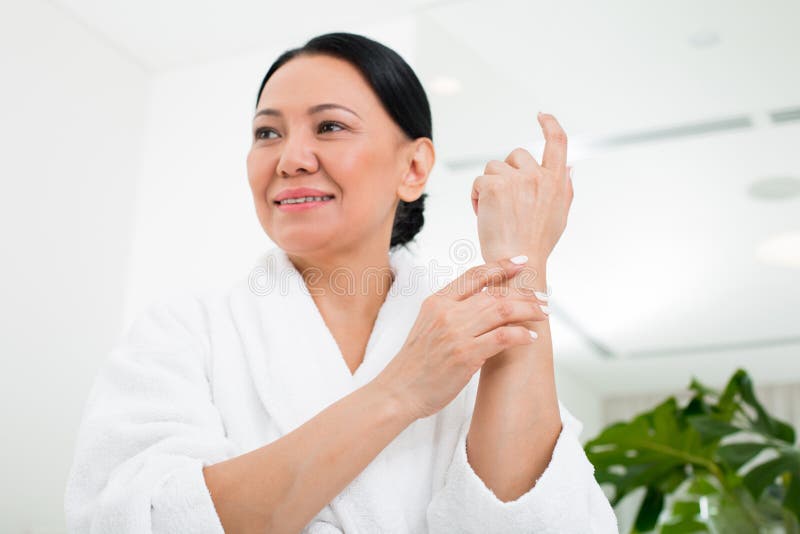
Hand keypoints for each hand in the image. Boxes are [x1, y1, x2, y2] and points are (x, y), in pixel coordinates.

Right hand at [374, 256, 548, 420]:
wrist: (399, 391)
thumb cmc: (416, 363)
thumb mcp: (428, 326)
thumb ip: (452, 311)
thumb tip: (483, 302)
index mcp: (436, 302)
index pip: (474, 275)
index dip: (501, 265)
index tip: (521, 262)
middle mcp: (446, 312)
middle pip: (495, 292)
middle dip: (524, 293)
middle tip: (542, 298)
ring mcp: (456, 333)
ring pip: (503, 310)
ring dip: (528, 310)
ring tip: (542, 315)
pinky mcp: (466, 355)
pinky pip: (503, 336)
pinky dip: (521, 334)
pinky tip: (530, 338)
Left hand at [470, 113, 573, 263]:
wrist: (518, 262)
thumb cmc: (536, 244)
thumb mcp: (560, 215)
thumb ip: (564, 188)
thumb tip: (568, 166)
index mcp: (557, 182)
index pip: (558, 142)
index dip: (550, 124)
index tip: (542, 115)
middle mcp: (539, 176)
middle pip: (517, 155)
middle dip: (508, 172)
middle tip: (505, 200)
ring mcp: (516, 179)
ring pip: (494, 167)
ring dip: (490, 185)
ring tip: (494, 212)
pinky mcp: (494, 185)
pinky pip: (479, 181)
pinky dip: (477, 196)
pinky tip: (483, 214)